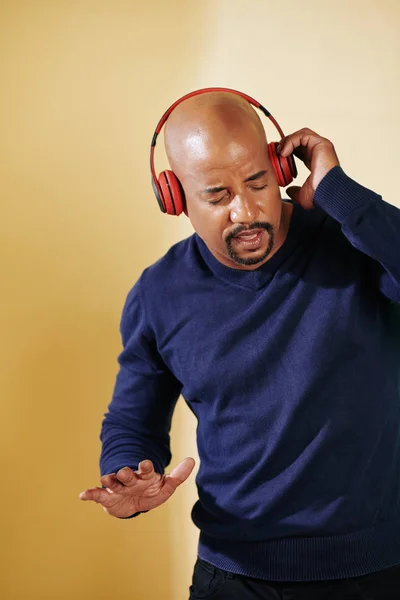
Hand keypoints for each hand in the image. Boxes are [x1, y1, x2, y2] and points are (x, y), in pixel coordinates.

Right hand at [79, 457, 194, 517]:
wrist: (133, 504)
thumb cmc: (150, 492)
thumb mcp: (165, 486)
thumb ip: (178, 475)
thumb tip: (192, 460)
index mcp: (144, 476)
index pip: (145, 469)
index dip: (145, 466)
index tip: (145, 463)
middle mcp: (130, 479)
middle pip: (127, 474)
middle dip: (125, 473)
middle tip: (124, 472)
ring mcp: (118, 488)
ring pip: (113, 482)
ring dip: (109, 480)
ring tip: (106, 479)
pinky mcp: (108, 497)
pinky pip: (97, 495)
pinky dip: (89, 494)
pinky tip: (82, 495)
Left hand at [277, 128, 339, 209]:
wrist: (327, 194)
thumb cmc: (319, 195)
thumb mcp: (302, 194)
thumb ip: (295, 191)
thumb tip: (289, 191)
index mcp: (314, 160)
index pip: (298, 148)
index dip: (286, 149)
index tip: (276, 156)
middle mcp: (318, 151)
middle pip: (299, 138)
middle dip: (285, 143)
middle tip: (275, 152)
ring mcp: (321, 146)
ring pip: (300, 134)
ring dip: (287, 141)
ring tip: (279, 152)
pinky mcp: (321, 143)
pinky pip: (302, 135)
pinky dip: (291, 141)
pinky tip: (284, 152)